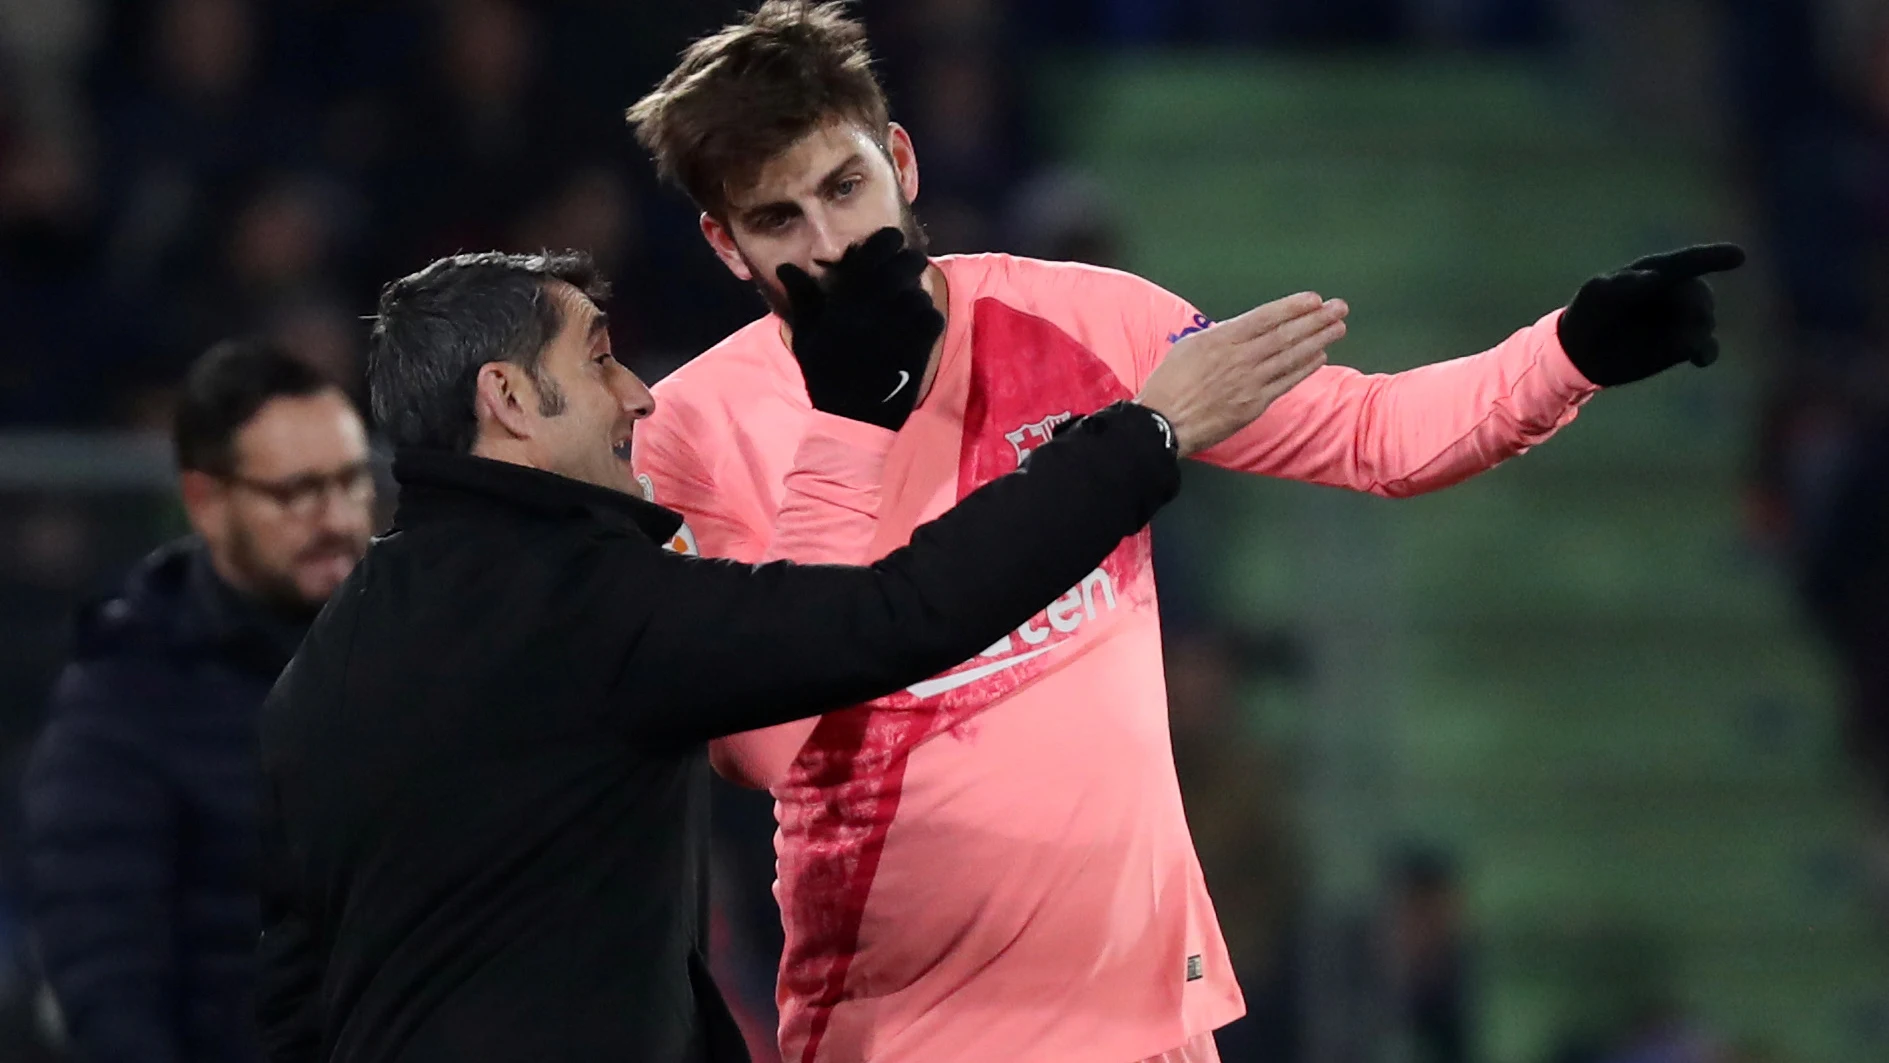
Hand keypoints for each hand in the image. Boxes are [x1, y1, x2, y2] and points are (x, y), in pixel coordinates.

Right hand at [777, 227, 943, 430]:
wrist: (851, 419)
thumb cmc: (825, 376)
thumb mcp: (806, 337)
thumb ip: (802, 300)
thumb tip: (786, 268)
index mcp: (845, 303)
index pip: (872, 256)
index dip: (886, 241)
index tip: (891, 239)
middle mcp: (873, 310)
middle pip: (903, 267)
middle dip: (910, 259)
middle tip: (909, 262)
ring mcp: (899, 329)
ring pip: (919, 293)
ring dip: (918, 291)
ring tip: (912, 297)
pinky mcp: (918, 347)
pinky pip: (933, 318)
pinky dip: (929, 316)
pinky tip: (920, 323)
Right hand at [1135, 292, 1346, 456]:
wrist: (1164, 423)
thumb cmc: (1169, 383)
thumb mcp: (1188, 347)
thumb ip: (1219, 336)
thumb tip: (1243, 329)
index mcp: (1221, 339)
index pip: (1265, 317)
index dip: (1293, 307)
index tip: (1314, 299)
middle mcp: (1239, 358)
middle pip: (1285, 334)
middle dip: (1316, 319)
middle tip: (1339, 308)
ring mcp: (1249, 382)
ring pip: (1291, 357)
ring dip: (1318, 340)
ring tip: (1338, 327)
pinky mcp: (1254, 405)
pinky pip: (1286, 382)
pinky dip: (1305, 368)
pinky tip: (1320, 357)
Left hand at [1556, 243, 1745, 386]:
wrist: (1582, 352)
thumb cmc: (1588, 314)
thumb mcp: (1597, 295)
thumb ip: (1623, 284)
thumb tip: (1654, 279)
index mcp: (1656, 272)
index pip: (1688, 262)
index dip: (1712, 258)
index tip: (1738, 256)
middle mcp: (1675, 293)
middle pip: (1699, 295)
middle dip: (1694, 305)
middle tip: (1682, 315)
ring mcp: (1681, 319)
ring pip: (1704, 321)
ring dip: (1697, 329)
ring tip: (1675, 341)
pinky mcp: (1682, 347)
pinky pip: (1706, 347)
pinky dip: (1707, 351)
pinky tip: (1700, 359)